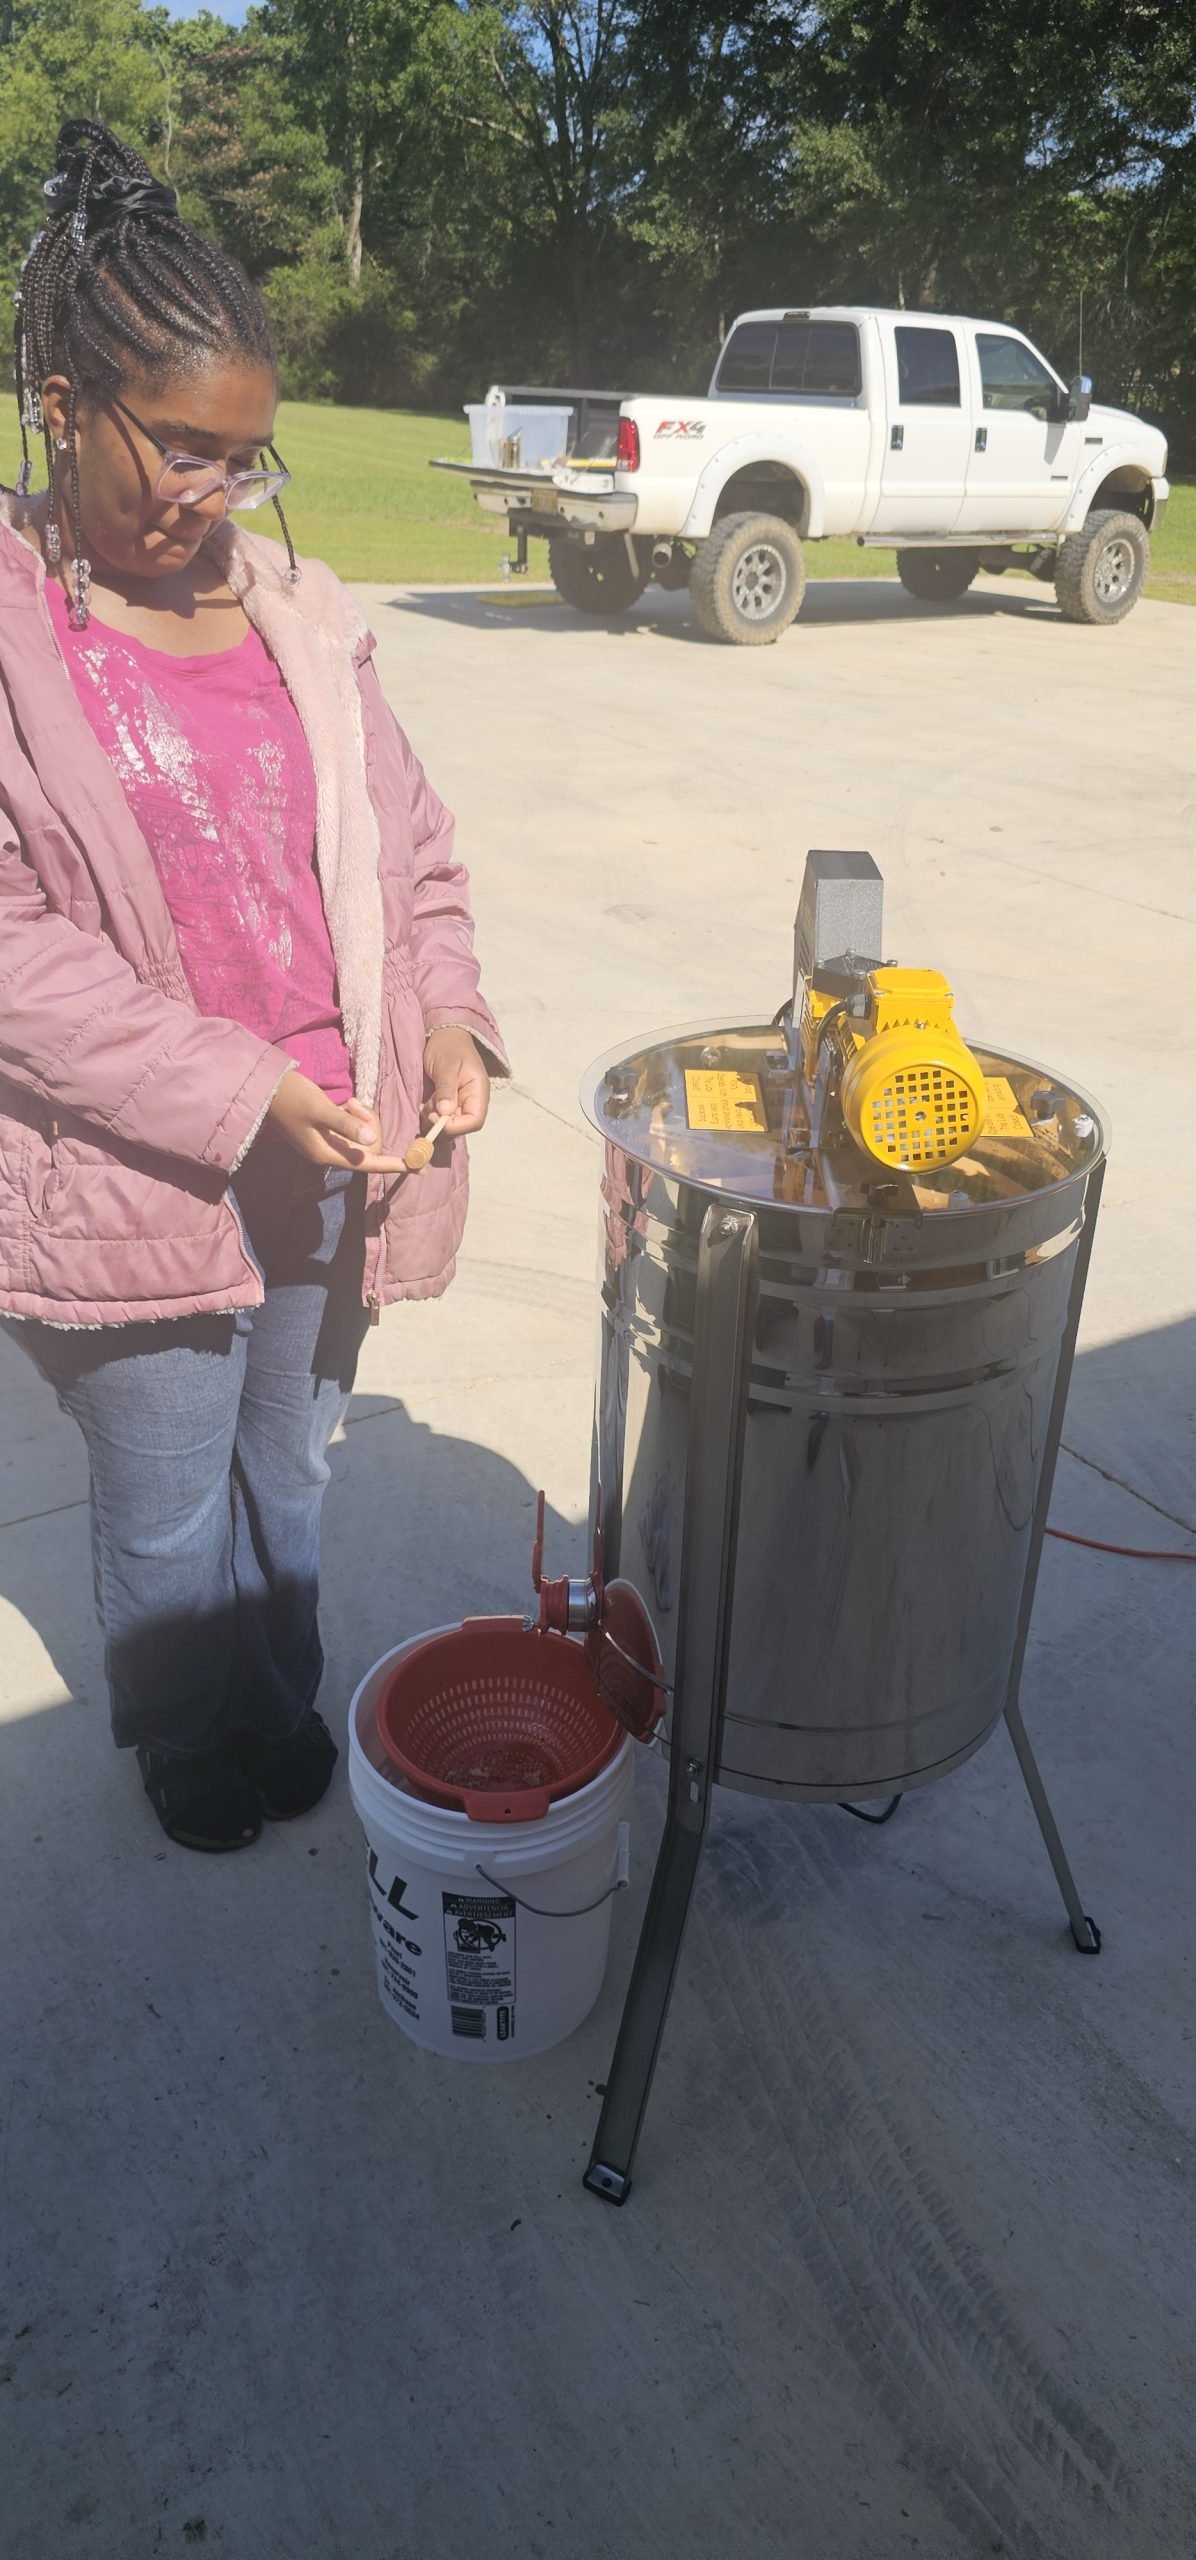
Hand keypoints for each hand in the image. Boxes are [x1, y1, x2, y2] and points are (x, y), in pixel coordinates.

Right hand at [265, 1072, 409, 1172]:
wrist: (267, 1088)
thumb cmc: (291, 1097)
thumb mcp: (319, 1108)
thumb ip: (345, 1124)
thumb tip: (371, 1140)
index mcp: (326, 1154)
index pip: (366, 1164)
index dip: (392, 1165)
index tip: (415, 1167)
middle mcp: (329, 1153)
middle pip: (366, 1148)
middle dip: (370, 1126)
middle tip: (354, 1105)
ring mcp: (328, 1143)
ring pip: (361, 1137)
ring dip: (362, 1118)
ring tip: (348, 1102)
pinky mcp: (327, 1131)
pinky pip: (353, 1129)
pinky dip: (354, 1116)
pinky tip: (345, 1103)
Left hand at [423, 1028, 489, 1135]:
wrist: (443, 1035)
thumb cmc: (448, 1046)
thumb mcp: (446, 1065)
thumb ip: (446, 1088)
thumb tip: (445, 1112)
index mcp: (478, 1091)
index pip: (474, 1121)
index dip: (456, 1126)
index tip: (436, 1119)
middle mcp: (471, 1101)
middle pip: (461, 1126)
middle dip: (441, 1123)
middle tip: (426, 1111)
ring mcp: (460, 1103)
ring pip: (449, 1125)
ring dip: (434, 1119)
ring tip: (424, 1105)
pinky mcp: (448, 1103)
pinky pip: (441, 1118)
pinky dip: (430, 1115)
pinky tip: (424, 1105)